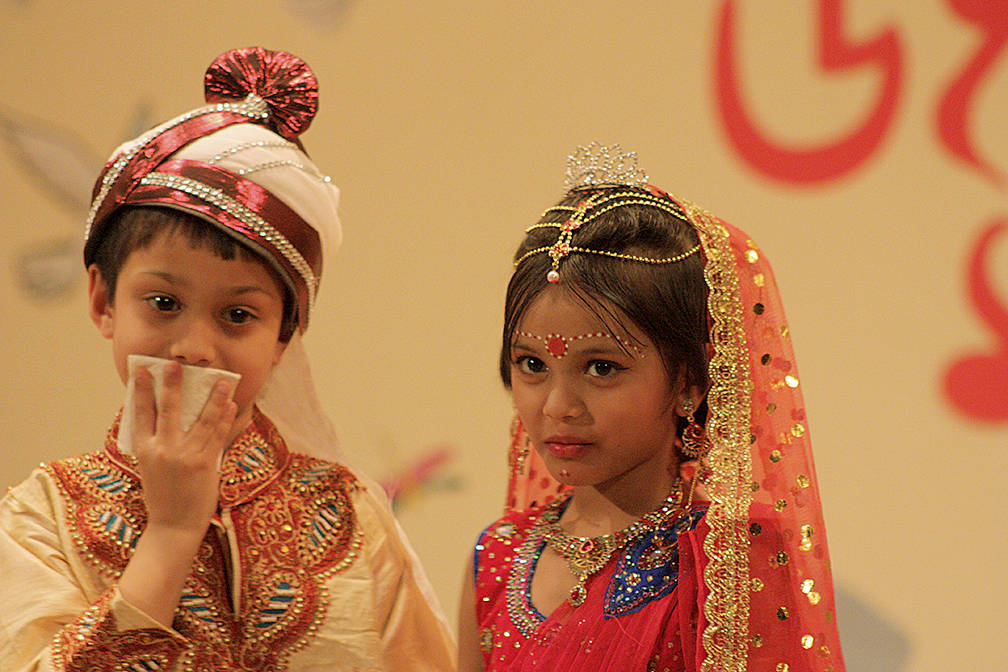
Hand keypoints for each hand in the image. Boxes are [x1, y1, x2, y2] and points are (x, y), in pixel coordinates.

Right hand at [131, 361, 237, 533]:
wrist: (173, 527)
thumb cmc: (163, 497)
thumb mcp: (151, 469)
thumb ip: (158, 445)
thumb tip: (169, 419)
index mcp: (144, 450)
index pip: (141, 414)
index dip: (142, 391)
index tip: (142, 371)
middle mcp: (162, 450)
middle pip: (169, 410)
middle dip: (172, 385)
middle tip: (174, 364)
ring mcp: (185, 456)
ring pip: (202, 419)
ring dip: (214, 398)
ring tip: (224, 381)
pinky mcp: (205, 464)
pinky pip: (218, 435)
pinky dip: (226, 418)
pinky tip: (231, 405)